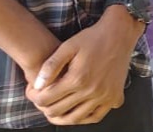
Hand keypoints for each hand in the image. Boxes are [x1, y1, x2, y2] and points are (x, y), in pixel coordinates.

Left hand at [25, 9, 143, 124]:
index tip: (32, 91)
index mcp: (77, 78)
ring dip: (60, 116)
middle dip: (43, 107)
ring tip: (54, 107)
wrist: (120, 34)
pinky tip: (76, 111)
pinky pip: (96, 117)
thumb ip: (50, 66)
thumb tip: (37, 85)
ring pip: (75, 119)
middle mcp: (92, 91)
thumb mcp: (67, 46)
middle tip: (42, 98)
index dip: (33, 96)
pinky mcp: (114, 97)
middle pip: (57, 111)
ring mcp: (105, 96)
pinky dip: (83, 118)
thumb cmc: (92, 38)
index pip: (45, 99)